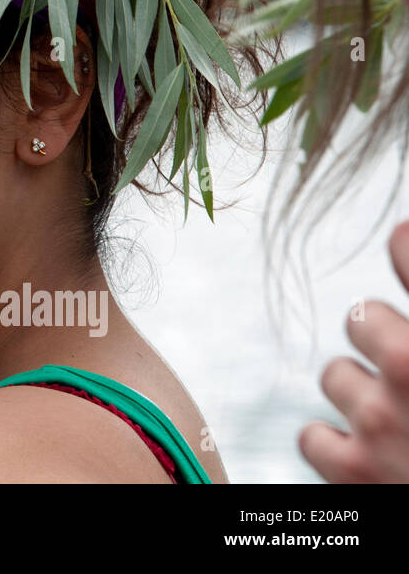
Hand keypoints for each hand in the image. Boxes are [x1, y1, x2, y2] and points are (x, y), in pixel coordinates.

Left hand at [299, 220, 408, 481]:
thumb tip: (406, 243)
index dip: (405, 245)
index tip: (403, 244)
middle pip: (360, 316)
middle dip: (383, 341)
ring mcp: (381, 419)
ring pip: (335, 376)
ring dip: (363, 397)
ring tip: (404, 427)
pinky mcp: (351, 470)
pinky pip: (313, 435)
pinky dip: (337, 448)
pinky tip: (374, 460)